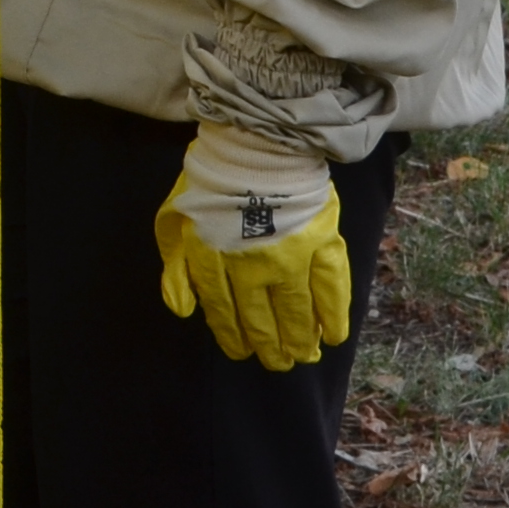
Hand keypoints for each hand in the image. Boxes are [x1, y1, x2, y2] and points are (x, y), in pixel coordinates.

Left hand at [151, 118, 351, 373]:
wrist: (256, 144)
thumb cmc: (208, 183)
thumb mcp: (174, 221)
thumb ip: (176, 268)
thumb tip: (183, 311)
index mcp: (212, 260)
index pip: (223, 311)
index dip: (234, 336)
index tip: (242, 352)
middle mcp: (251, 266)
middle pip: (261, 319)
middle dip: (269, 346)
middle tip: (277, 363)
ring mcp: (290, 258)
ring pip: (296, 312)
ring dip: (299, 339)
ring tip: (302, 355)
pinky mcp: (322, 245)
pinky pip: (331, 290)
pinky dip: (333, 316)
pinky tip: (334, 336)